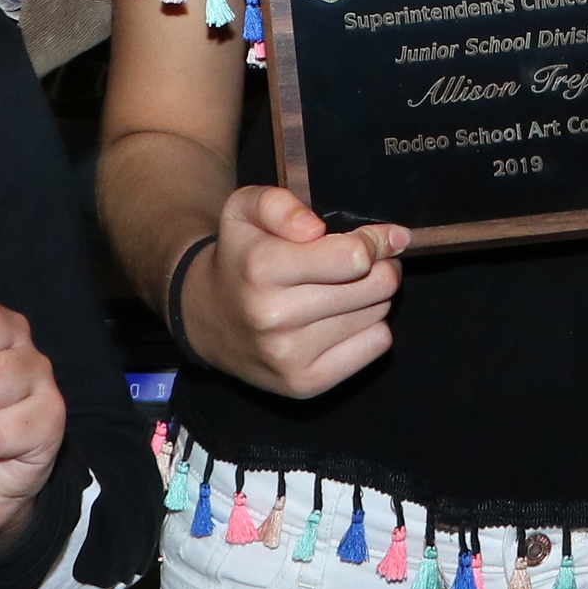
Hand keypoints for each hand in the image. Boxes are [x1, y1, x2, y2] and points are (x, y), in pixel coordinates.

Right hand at [192, 182, 405, 399]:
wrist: (205, 318)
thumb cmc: (238, 256)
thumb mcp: (243, 209)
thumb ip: (278, 204)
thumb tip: (315, 228)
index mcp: (263, 267)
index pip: (354, 256)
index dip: (373, 241)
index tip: (372, 238)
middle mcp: (275, 316)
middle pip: (374, 286)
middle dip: (382, 266)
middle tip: (367, 262)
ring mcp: (290, 356)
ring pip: (378, 314)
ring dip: (373, 297)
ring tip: (347, 288)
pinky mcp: (304, 384)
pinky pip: (376, 346)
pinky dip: (370, 328)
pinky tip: (343, 319)